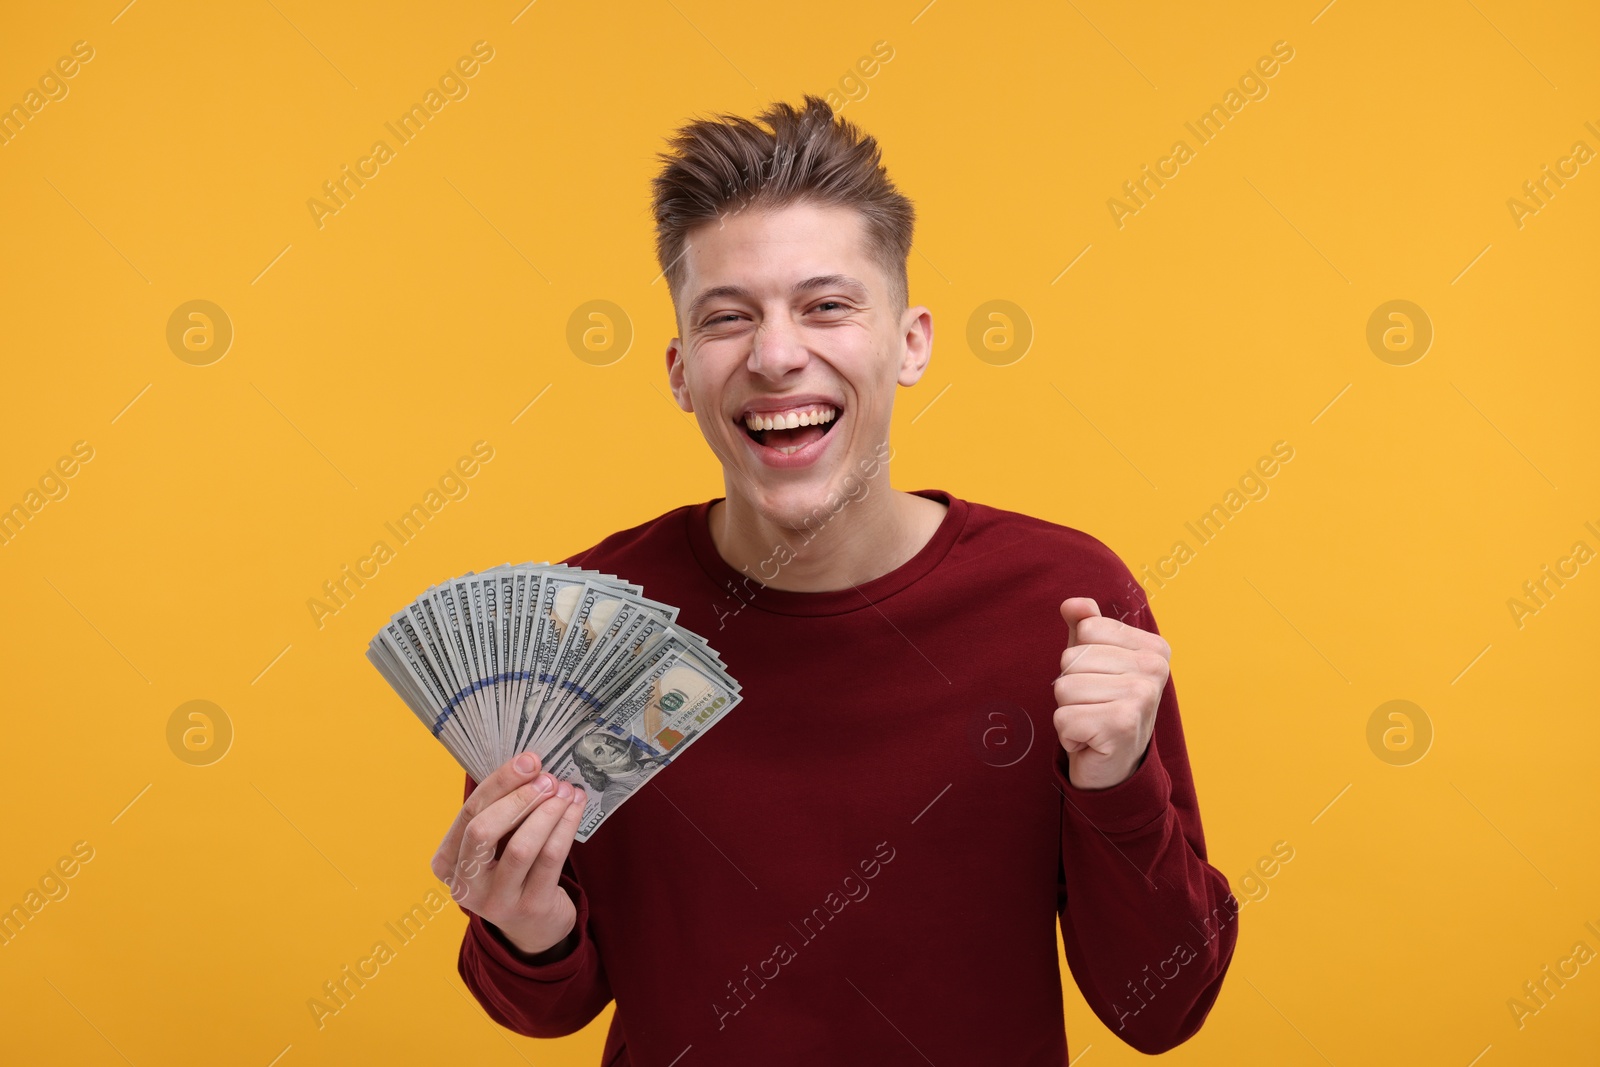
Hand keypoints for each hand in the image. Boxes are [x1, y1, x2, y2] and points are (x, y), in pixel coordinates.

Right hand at [430, 751, 587, 954]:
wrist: (533, 926)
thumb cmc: (511, 870)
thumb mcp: (495, 844)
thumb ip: (502, 810)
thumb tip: (531, 765)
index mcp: (446, 862)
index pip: (469, 812)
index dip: (499, 783)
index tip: (528, 760)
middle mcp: (464, 884)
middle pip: (483, 830)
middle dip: (519, 798)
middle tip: (549, 779)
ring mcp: (495, 901)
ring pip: (521, 847)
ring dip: (547, 812)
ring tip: (566, 791)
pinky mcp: (529, 907)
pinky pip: (549, 859)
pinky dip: (565, 827)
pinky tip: (575, 808)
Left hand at [1053, 597, 1169, 789]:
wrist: (1116, 768)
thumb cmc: (1103, 707)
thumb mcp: (1094, 662)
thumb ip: (1084, 626)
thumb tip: (1072, 604)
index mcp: (1153, 648)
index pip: (1086, 629)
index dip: (1080, 658)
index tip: (1101, 682)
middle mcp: (1154, 669)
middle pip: (1072, 658)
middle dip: (1071, 687)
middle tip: (1095, 707)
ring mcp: (1141, 697)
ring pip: (1064, 688)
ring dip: (1069, 712)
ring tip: (1093, 723)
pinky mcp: (1121, 725)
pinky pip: (1063, 718)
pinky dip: (1068, 735)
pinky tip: (1090, 741)